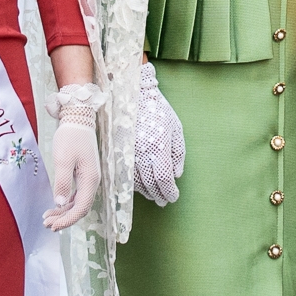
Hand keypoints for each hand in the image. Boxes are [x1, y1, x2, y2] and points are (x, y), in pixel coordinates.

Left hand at [46, 79, 105, 229]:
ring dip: (64, 212)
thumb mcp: (63, 159)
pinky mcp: (83, 175)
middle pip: (81, 208)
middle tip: (47, 225)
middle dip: (64, 218)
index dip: (68, 219)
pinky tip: (55, 206)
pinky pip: (77, 195)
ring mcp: (88, 179)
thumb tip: (60, 203)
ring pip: (78, 203)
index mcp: (90, 179)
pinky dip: (66, 203)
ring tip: (48, 219)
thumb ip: (63, 182)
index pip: (82, 207)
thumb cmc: (70, 137)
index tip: (53, 225)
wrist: (78, 119)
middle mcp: (92, 182)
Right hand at [131, 59, 185, 205]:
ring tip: (154, 195)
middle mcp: (142, 152)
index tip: (173, 197)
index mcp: (158, 147)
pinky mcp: (118, 151)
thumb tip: (176, 175)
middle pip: (150, 184)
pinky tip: (140, 186)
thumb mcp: (175, 129)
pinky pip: (126, 174)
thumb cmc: (158, 111)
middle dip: (159, 195)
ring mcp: (128, 153)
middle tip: (164, 201)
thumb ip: (178, 153)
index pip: (164, 179)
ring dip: (146, 192)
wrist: (133, 95)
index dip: (169, 192)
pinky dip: (134, 183)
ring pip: (136, 182)